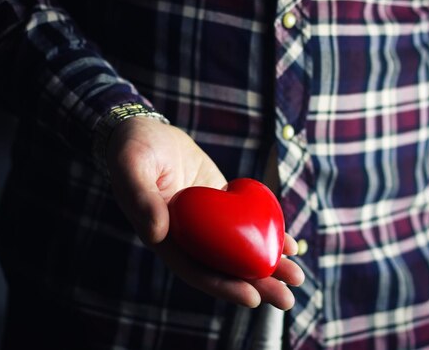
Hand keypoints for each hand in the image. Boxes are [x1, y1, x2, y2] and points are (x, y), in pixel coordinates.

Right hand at [105, 116, 303, 309]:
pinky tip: (291, 244)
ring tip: (297, 276)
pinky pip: (246, 221)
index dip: (224, 286)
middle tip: (287, 299)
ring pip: (239, 249)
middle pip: (225, 267)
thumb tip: (158, 234)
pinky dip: (267, 233)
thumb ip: (141, 200)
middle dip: (257, 285)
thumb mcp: (131, 168)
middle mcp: (189, 235)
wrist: (144, 130)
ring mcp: (207, 220)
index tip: (253, 298)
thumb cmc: (132, 149)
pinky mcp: (221, 201)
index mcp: (165, 238)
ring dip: (268, 264)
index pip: (196, 270)